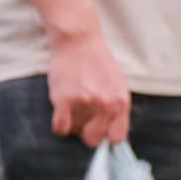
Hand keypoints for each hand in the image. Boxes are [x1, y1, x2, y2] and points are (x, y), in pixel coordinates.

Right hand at [47, 28, 130, 145]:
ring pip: (75, 132)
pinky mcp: (64, 100)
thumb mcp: (118, 84)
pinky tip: (61, 112)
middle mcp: (105, 104)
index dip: (105, 136)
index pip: (116, 137)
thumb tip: (111, 134)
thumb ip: (117, 108)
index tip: (99, 130)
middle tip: (82, 119)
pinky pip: (60, 128)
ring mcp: (84, 103)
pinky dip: (59, 125)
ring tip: (72, 105)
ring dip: (72, 123)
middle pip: (93, 139)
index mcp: (121, 101)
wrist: (78, 40)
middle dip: (86, 132)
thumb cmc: (97, 61)